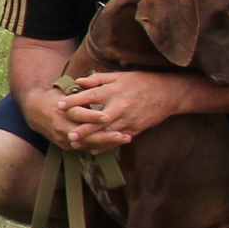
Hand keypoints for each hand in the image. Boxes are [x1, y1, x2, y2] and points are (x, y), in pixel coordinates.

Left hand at [52, 68, 193, 149]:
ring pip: (108, 132)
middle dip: (83, 128)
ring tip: (76, 144)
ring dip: (92, 139)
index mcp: (115, 91)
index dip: (74, 100)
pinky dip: (107, 145)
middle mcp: (121, 106)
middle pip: (98, 119)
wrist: (169, 93)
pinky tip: (94, 150)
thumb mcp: (120, 76)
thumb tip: (78, 81)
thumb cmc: (141, 82)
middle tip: (67, 134)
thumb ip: (98, 79)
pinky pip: (119, 139)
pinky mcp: (136, 128)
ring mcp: (129, 119)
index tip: (59, 105)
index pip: (91, 96)